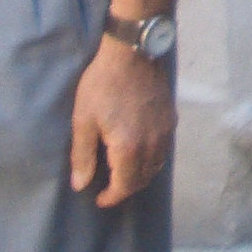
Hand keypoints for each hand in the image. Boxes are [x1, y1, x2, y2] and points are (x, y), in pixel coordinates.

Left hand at [69, 36, 175, 206]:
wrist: (132, 52)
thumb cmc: (103, 84)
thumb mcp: (84, 120)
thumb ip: (83, 156)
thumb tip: (80, 185)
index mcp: (128, 148)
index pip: (124, 186)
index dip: (111, 197)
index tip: (99, 199)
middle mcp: (152, 144)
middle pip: (143, 179)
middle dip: (126, 188)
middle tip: (110, 188)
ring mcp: (165, 131)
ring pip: (157, 166)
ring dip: (141, 175)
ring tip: (124, 172)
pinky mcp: (170, 118)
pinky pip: (164, 150)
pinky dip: (152, 159)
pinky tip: (140, 151)